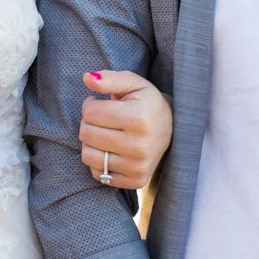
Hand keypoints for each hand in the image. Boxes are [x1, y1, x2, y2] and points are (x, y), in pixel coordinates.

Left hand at [79, 70, 173, 189]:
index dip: (91, 104)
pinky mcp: (135, 180)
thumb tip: (87, 78)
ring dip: (91, 143)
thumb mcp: (133, 83)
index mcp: (138, 118)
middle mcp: (139, 146)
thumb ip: (109, 78)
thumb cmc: (146, 103)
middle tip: (104, 119)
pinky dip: (99, 161)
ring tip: (106, 134)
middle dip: (90, 123)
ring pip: (88, 155)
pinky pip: (98, 173)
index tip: (104, 104)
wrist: (173, 128)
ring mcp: (138, 166)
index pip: (90, 112)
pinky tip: (112, 151)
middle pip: (86, 133)